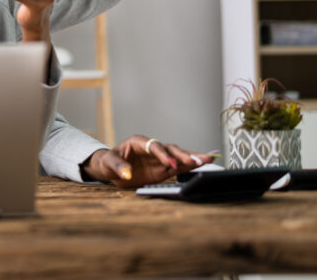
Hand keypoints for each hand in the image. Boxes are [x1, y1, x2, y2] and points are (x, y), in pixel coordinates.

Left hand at [81, 134, 215, 188]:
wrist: (110, 168)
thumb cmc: (108, 162)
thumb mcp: (108, 163)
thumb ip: (118, 166)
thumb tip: (127, 173)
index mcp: (138, 142)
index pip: (153, 146)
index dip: (162, 154)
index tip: (169, 164)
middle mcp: (151, 149)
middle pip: (169, 149)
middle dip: (183, 154)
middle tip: (198, 160)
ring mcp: (158, 159)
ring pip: (177, 157)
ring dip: (191, 159)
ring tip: (208, 159)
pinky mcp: (162, 169)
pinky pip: (177, 168)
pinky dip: (189, 167)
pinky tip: (201, 166)